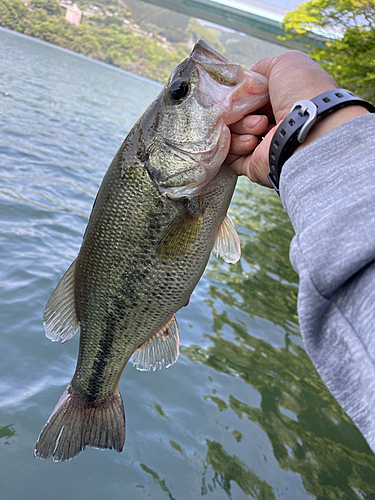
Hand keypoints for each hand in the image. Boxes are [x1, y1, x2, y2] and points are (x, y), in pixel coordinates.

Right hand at [226, 51, 366, 186]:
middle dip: (241, 110)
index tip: (241, 92)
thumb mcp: (285, 63)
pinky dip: (235, 145)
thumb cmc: (303, 92)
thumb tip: (243, 82)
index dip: (242, 93)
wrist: (308, 128)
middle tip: (254, 110)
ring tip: (261, 126)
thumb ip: (261, 68)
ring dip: (241, 126)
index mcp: (281, 103)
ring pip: (231, 133)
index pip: (249, 98)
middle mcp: (273, 125)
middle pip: (238, 114)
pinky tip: (253, 141)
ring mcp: (263, 146)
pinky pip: (229, 154)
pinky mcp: (253, 165)